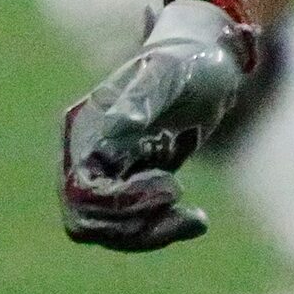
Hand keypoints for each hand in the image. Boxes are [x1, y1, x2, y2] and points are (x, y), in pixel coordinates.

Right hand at [61, 0, 276, 251]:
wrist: (211, 61)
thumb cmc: (191, 61)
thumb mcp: (171, 74)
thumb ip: (141, 97)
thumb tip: (116, 129)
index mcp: (86, 125)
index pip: (81, 190)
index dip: (121, 203)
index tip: (171, 188)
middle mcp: (85, 150)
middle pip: (87, 219)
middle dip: (135, 226)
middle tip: (186, 215)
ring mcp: (104, 169)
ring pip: (108, 229)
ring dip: (150, 233)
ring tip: (195, 220)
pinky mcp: (126, 183)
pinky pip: (128, 225)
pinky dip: (159, 228)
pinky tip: (195, 219)